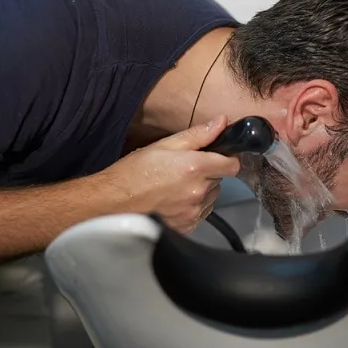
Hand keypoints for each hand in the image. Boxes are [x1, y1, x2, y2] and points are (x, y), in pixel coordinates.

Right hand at [106, 115, 240, 233]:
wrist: (114, 201)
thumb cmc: (136, 170)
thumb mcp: (165, 145)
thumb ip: (198, 134)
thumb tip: (222, 121)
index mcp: (196, 167)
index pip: (232, 165)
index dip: (226, 159)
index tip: (216, 157)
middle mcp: (198, 191)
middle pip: (220, 180)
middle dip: (209, 173)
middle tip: (185, 170)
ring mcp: (193, 211)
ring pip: (211, 197)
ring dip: (201, 191)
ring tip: (177, 186)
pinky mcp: (187, 226)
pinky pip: (201, 213)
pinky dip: (193, 206)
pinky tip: (174, 200)